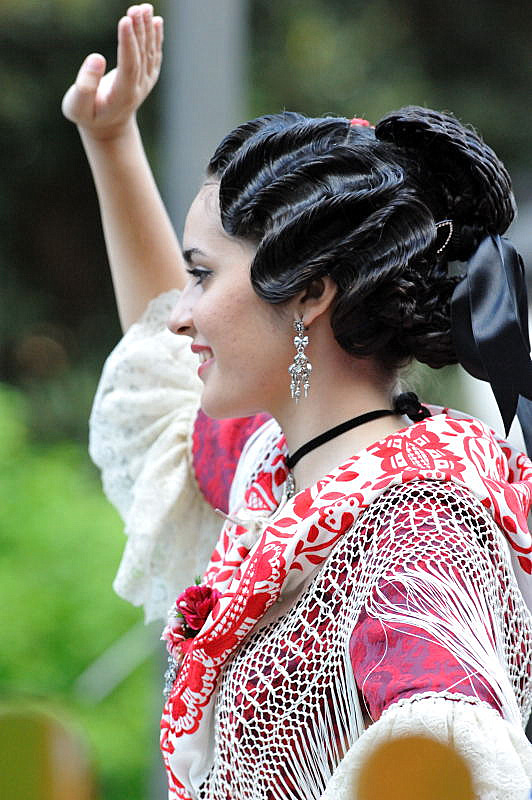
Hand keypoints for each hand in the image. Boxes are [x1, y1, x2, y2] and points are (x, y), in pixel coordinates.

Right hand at [61, 4, 162, 139]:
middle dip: (139, 31)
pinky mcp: (147, 76)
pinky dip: (155, 37)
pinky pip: (153, 55)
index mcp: (122, 96)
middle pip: (141, 57)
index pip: (129, 67)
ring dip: (147, 29)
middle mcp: (139, 88)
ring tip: (144, 8)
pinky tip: (155, 21)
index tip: (125, 20)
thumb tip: (96, 58)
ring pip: (149, 53)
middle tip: (136, 8)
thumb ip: (84, 86)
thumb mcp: (77, 107)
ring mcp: (146, 83)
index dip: (128, 44)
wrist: (108, 127)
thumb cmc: (88, 115)